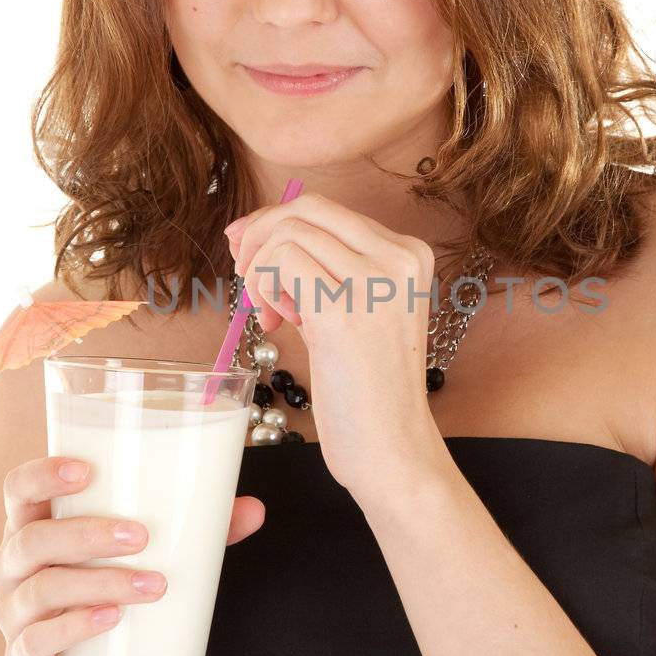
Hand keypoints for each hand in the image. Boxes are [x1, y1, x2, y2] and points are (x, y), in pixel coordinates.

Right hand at [0, 455, 265, 655]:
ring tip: (151, 584)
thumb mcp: (148, 564)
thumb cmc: (113, 610)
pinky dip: (75, 625)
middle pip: (31, 539)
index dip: (42, 475)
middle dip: (87, 533)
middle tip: (142, 536)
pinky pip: (38, 640)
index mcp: (35, 531)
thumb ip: (197, 536)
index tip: (87, 470)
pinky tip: (112, 618)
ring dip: (98, 581)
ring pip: (40, 588)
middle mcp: (12, 571)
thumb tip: (253, 509)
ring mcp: (13, 618)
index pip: (18, 491)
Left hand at [226, 190, 444, 499]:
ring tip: (270, 314)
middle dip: (259, 235)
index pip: (327, 209)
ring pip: (290, 232)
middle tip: (246, 278)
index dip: (276, 223)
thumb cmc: (365, 387)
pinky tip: (275, 323)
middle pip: (307, 208)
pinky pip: (282, 262)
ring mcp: (376, 283)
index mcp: (409, 254)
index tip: (251, 256)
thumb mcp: (354, 310)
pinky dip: (263, 286)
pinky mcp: (344, 313)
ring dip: (260, 269)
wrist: (392, 448)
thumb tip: (249, 231)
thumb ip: (319, 269)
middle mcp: (400, 258)